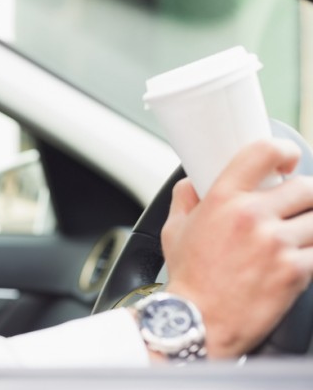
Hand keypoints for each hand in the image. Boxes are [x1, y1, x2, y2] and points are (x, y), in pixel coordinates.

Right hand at [161, 138, 312, 357]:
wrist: (199, 321)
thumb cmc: (188, 279)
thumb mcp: (174, 229)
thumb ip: (185, 198)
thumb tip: (193, 184)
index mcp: (223, 199)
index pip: (264, 153)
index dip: (284, 151)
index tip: (288, 160)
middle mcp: (252, 216)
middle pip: (306, 187)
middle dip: (306, 197)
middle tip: (298, 207)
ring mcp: (277, 244)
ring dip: (311, 227)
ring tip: (299, 235)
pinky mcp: (296, 271)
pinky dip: (311, 254)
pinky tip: (299, 259)